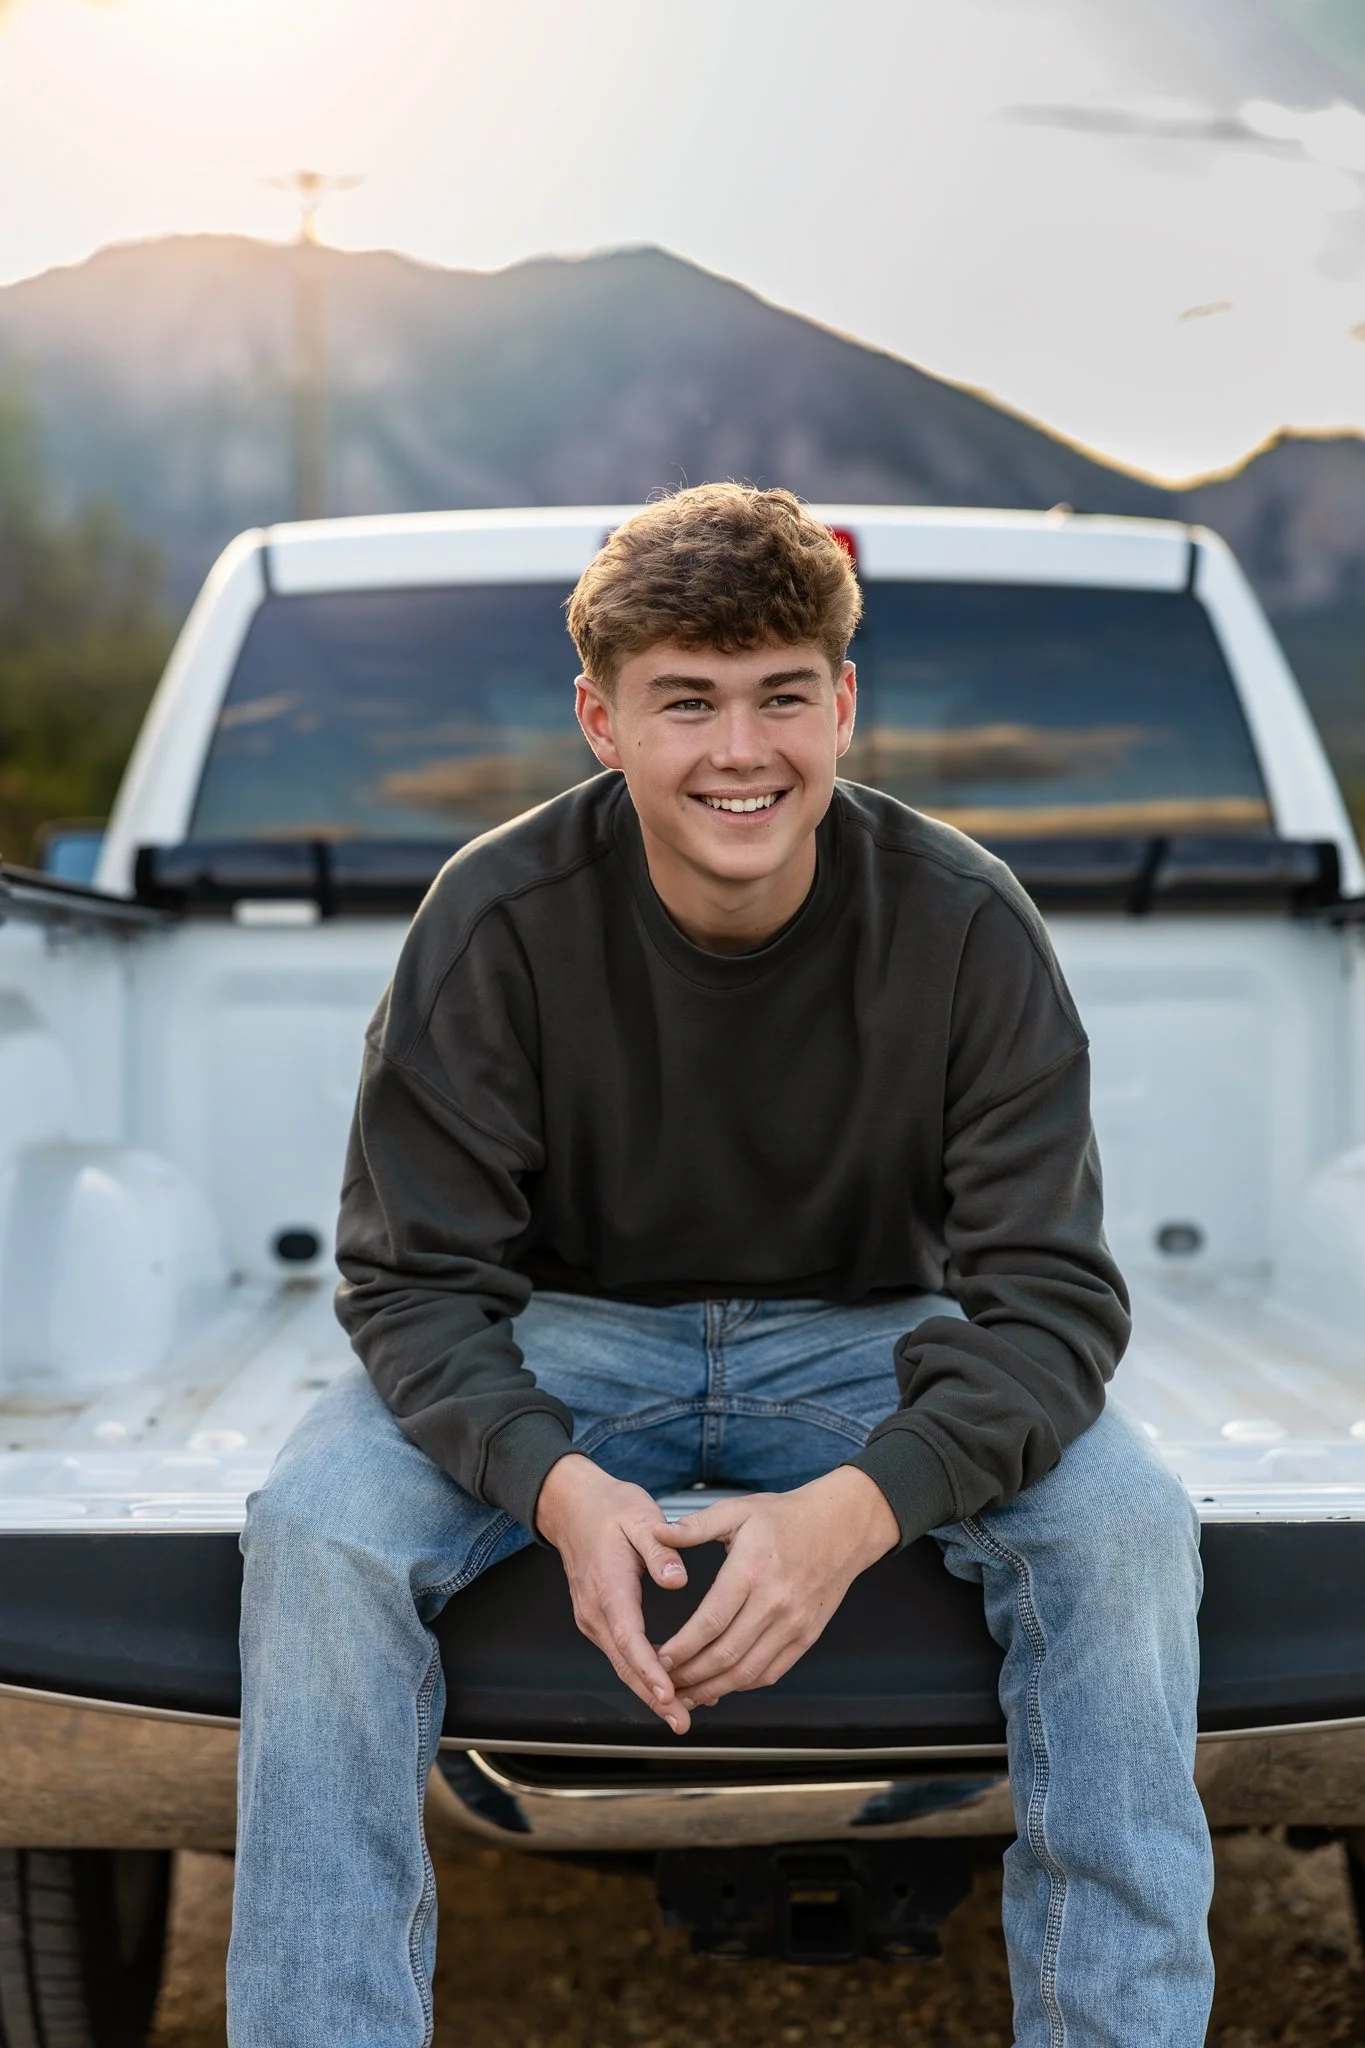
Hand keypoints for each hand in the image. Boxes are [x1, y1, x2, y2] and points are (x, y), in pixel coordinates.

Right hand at [535, 1454, 692, 1733]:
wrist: (573, 1505)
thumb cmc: (610, 1508)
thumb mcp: (640, 1516)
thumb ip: (660, 1549)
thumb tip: (678, 1579)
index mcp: (608, 1585)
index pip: (628, 1636)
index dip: (648, 1668)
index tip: (668, 1691)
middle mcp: (596, 1610)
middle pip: (624, 1663)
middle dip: (653, 1696)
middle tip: (682, 1721)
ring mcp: (593, 1617)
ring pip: (622, 1663)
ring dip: (649, 1690)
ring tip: (681, 1713)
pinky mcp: (598, 1618)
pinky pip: (621, 1653)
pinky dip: (643, 1672)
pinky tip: (668, 1685)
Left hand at [652, 1466, 898, 1711]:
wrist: (841, 1526)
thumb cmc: (784, 1516)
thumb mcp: (737, 1510)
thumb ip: (694, 1525)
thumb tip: (655, 1533)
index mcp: (752, 1570)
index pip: (711, 1621)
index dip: (682, 1647)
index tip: (658, 1659)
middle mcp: (775, 1602)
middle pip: (726, 1654)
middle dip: (690, 1675)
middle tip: (664, 1682)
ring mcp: (794, 1624)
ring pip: (748, 1671)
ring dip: (713, 1688)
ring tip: (686, 1694)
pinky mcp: (807, 1637)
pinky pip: (771, 1672)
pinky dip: (743, 1684)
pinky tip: (720, 1685)